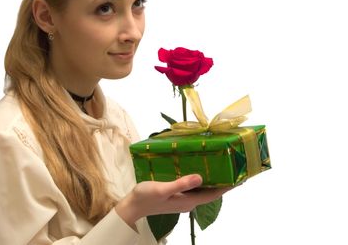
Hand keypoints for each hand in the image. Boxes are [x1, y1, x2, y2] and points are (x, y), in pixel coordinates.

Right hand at [115, 174, 229, 227]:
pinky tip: (196, 170)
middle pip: (210, 192)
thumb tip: (201, 178)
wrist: (133, 206)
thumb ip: (181, 184)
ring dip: (211, 180)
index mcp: (188, 201)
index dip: (228, 187)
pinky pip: (193, 187)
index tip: (240, 178)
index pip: (214, 194)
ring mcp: (182, 199)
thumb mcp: (163, 189)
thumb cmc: (146, 197)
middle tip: (231, 167)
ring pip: (202, 189)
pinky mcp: (176, 195)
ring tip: (219, 166)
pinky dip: (199, 180)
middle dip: (222, 182)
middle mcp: (188, 201)